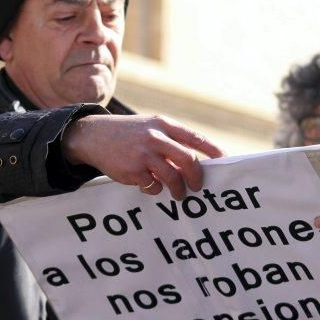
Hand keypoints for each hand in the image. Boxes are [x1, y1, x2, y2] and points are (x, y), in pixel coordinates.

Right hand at [61, 114, 224, 198]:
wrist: (93, 135)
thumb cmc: (129, 133)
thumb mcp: (151, 127)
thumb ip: (171, 141)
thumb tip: (195, 165)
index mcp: (164, 124)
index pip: (195, 138)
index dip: (214, 150)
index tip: (225, 161)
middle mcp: (156, 137)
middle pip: (189, 159)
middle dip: (197, 176)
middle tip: (198, 186)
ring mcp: (144, 154)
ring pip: (173, 176)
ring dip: (179, 189)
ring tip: (179, 194)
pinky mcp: (132, 170)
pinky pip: (153, 186)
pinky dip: (155, 189)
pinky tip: (150, 186)